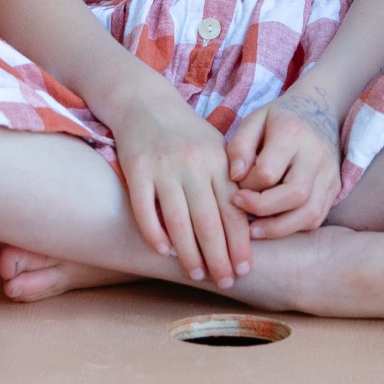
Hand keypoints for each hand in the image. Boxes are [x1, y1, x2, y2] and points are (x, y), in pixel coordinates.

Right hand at [109, 91, 251, 290]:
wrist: (145, 101)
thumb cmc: (186, 132)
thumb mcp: (215, 149)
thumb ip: (229, 182)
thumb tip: (245, 227)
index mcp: (216, 160)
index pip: (232, 209)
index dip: (239, 243)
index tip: (244, 269)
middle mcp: (192, 164)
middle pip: (207, 220)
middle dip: (218, 256)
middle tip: (225, 281)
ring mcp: (163, 167)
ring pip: (177, 220)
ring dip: (188, 252)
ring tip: (197, 274)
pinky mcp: (137, 169)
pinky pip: (145, 209)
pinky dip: (154, 233)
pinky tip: (163, 251)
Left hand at [226, 83, 341, 238]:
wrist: (318, 110)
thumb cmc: (278, 119)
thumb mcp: (253, 121)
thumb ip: (240, 146)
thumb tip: (235, 177)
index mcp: (292, 132)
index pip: (268, 172)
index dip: (247, 186)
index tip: (234, 189)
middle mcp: (316, 154)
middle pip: (295, 194)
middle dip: (263, 210)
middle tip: (241, 209)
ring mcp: (329, 173)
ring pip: (310, 213)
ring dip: (279, 227)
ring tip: (254, 229)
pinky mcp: (335, 188)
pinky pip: (317, 217)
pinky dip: (294, 226)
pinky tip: (274, 224)